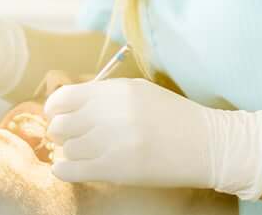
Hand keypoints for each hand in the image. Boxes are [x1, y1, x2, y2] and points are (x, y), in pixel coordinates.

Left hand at [43, 77, 261, 199]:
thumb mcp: (139, 91)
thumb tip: (69, 103)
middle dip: (61, 130)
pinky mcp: (117, 170)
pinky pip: (75, 170)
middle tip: (68, 135)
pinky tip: (64, 169)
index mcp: (117, 91)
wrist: (206, 144)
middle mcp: (111, 114)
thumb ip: (105, 95)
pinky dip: (64, 170)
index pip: (66, 97)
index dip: (55, 107)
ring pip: (69, 148)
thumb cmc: (172, 115)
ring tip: (84, 151)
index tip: (55, 114)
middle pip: (62, 124)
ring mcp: (113, 142)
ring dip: (71, 150)